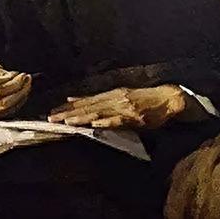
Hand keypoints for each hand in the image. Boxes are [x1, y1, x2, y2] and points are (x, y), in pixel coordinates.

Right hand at [0, 60, 31, 118]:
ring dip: (21, 97)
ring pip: (8, 109)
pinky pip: (9, 112)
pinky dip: (18, 103)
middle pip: (5, 103)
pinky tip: (22, 94)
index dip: (13, 83)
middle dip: (20, 91)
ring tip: (26, 85)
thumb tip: (12, 76)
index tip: (22, 75)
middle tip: (27, 80)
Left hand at [47, 85, 187, 128]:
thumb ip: (101, 99)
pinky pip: (117, 120)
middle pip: (88, 106)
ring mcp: (124, 107)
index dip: (69, 107)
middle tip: (52, 117)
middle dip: (69, 112)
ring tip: (67, 121)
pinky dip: (106, 122)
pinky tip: (95, 125)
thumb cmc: (144, 99)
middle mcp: (115, 98)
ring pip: (99, 113)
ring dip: (82, 117)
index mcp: (111, 94)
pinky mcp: (134, 117)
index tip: (54, 111)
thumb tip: (76, 100)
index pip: (86, 101)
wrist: (168, 98)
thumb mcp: (121, 95)